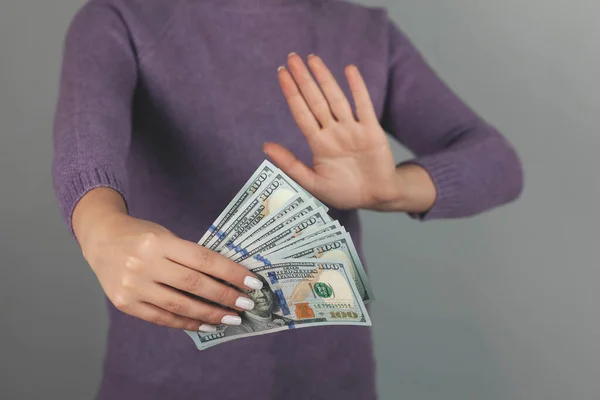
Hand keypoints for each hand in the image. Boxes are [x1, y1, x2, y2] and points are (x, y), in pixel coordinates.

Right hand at [79, 205, 263, 332]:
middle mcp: (144, 264)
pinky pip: (162, 318)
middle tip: (247, 304)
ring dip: (210, 315)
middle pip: (194, 285)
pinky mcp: (125, 304)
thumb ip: (189, 256)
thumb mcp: (165, 236)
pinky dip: (187, 323)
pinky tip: (206, 325)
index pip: (203, 259)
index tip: (252, 282)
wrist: (100, 239)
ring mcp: (133, 287)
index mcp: (158, 242)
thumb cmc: (141, 236)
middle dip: (225, 296)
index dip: (230, 272)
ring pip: (180, 306)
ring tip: (231, 319)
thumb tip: (226, 279)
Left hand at [266, 53, 402, 209]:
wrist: (375, 197)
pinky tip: (349, 70)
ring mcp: (352, 129)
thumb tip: (265, 146)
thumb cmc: (344, 192)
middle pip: (315, 100)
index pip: (301, 112)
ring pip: (335, 99)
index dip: (291, 93)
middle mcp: (333, 132)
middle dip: (303, 79)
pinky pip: (363, 105)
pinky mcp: (371, 131)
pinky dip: (357, 88)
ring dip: (325, 78)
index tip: (281, 74)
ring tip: (313, 59)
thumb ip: (290, 164)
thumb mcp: (313, 183)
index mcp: (318, 143)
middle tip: (291, 58)